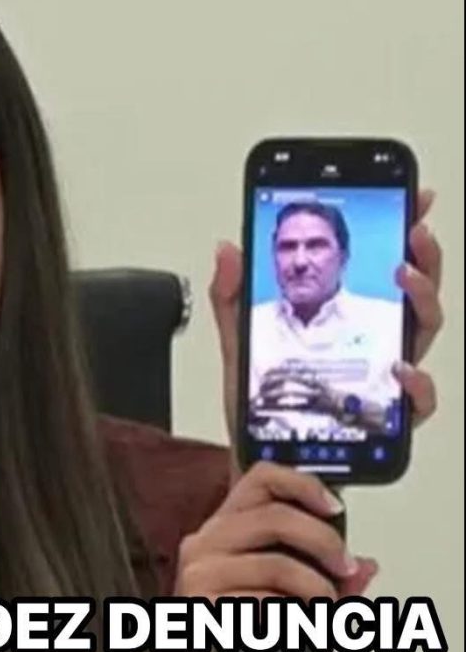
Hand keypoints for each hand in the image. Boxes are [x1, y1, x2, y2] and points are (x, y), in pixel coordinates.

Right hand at [155, 461, 377, 651]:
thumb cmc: (232, 635)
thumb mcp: (283, 598)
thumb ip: (323, 580)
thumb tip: (366, 567)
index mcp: (224, 528)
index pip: (260, 479)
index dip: (302, 483)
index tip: (335, 508)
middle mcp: (205, 541)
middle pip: (274, 515)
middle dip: (324, 542)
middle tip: (346, 570)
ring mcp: (199, 571)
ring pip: (275, 562)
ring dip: (317, 588)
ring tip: (328, 610)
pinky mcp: (200, 604)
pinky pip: (262, 602)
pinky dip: (292, 617)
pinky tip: (297, 628)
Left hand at [211, 189, 442, 459]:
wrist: (258, 457)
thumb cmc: (259, 404)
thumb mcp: (239, 342)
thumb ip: (233, 296)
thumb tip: (227, 248)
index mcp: (346, 320)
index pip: (385, 265)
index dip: (404, 228)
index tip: (412, 194)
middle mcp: (374, 344)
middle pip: (416, 292)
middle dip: (423, 255)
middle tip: (412, 229)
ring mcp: (383, 378)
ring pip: (424, 333)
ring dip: (422, 300)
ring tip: (403, 277)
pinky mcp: (384, 418)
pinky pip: (416, 401)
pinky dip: (417, 383)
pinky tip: (400, 368)